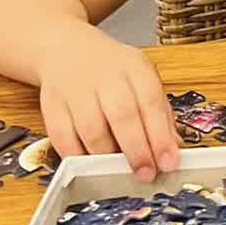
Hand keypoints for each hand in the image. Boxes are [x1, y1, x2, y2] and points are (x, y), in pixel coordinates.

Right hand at [36, 23, 177, 182]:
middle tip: (146, 174)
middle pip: (122, 115)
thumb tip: (174, 148)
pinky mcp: (51, 106)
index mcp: (135, 68)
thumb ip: (160, 114)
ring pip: (91, 129)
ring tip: (119, 171)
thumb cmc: (113, 71)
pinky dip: (78, 157)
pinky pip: (63, 138)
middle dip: (136, 150)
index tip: (169, 163)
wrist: (67, 50)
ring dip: (107, 156)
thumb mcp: (143, 80)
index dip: (160, 136)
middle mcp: (105, 76)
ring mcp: (75, 90)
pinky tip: (90, 166)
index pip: (151, 103)